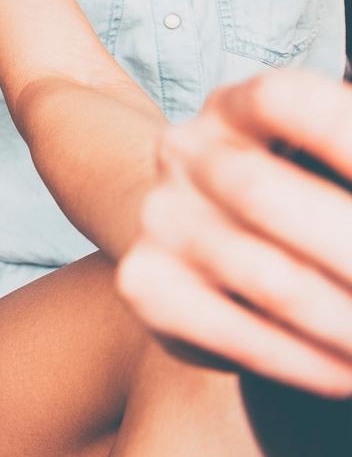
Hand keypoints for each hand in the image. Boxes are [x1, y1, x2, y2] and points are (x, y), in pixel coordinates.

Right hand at [116, 69, 351, 397]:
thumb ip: (339, 162)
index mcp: (234, 108)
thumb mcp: (312, 162)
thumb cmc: (285, 198)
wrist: (189, 229)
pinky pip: (236, 334)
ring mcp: (160, 218)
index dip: (341, 136)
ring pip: (273, 279)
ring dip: (351, 324)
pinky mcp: (146, 283)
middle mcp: (184, 154)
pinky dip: (309, 363)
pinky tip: (349, 372)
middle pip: (268, 195)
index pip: (283, 103)